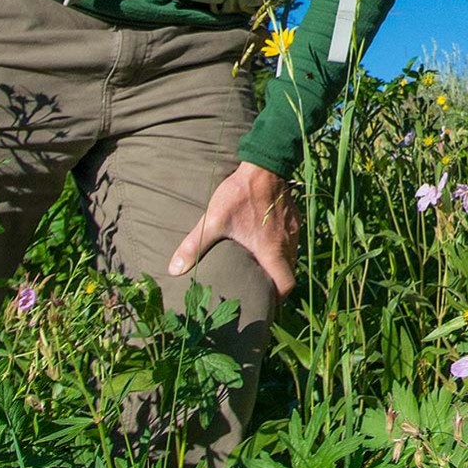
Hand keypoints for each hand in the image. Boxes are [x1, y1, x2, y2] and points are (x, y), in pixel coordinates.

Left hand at [169, 161, 301, 297]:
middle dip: (276, 283)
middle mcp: (287, 243)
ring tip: (260, 268)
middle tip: (259, 288)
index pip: (286, 284)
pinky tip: (265, 241)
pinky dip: (281, 247)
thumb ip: (194, 246)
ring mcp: (293, 229)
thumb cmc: (239, 195)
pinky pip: (291, 240)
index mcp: (271, 250)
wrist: (264, 165)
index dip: (278, 298)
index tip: (266, 302)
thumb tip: (174, 270)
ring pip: (291, 256)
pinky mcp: (293, 217)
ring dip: (279, 264)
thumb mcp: (212, 221)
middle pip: (290, 272)